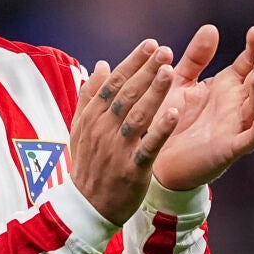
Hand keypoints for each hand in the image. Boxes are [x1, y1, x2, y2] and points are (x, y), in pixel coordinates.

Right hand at [67, 39, 180, 222]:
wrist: (86, 208)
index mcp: (93, 117)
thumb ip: (90, 97)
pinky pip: (147, 146)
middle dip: (146, 70)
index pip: (114, 83)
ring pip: (137, 115)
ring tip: (169, 70)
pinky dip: (160, 130)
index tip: (150, 45)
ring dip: (153, 92)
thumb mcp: (80, 129)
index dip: (133, 62)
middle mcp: (103, 129)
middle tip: (165, 50)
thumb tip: (101, 66)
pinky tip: (173, 113)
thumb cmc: (87, 166)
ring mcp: (117, 149)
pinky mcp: (131, 169)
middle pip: (126, 93)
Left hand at [150, 24, 253, 190]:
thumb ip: (196, 58)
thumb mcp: (181, 82)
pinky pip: (248, 141)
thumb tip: (211, 28)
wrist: (157, 157)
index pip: (248, 63)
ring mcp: (235, 127)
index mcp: (227, 86)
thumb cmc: (172, 118)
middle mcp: (236, 105)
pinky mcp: (228, 150)